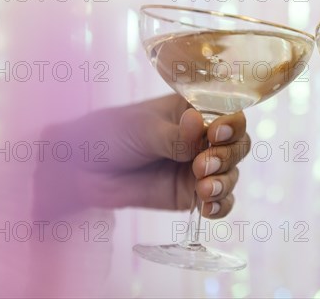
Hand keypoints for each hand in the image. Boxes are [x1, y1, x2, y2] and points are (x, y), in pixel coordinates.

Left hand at [34, 94, 250, 218]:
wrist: (81, 170)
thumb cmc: (110, 134)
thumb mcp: (142, 129)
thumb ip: (174, 135)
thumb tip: (200, 124)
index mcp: (195, 111)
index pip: (229, 114)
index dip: (231, 125)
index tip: (215, 134)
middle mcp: (203, 138)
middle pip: (238, 146)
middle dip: (227, 156)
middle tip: (202, 165)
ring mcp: (200, 167)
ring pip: (231, 174)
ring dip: (224, 182)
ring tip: (203, 189)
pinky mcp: (191, 195)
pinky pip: (218, 202)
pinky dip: (220, 206)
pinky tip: (208, 208)